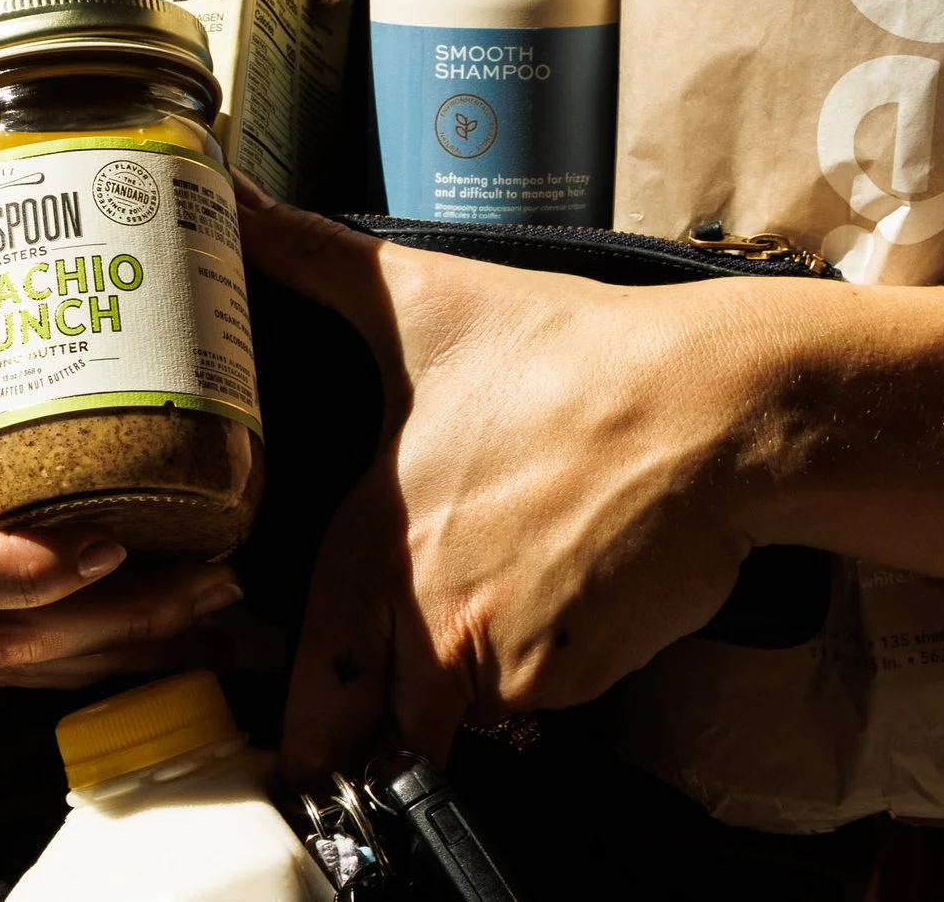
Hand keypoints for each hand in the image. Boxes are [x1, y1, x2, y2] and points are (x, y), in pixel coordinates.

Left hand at [242, 197, 801, 776]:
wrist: (709, 408)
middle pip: (374, 720)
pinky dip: (551, 667)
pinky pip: (541, 700)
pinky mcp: (573, 677)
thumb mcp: (422, 300)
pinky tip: (573, 593)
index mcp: (371, 537)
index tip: (291, 738)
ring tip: (509, 597)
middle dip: (369, 737)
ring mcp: (501, 656)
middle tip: (371, 741)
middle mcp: (423, 612)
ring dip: (473, 685)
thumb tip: (234, 202)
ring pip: (465, 709)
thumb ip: (314, 260)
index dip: (300, 707)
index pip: (307, 667)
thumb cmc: (570, 355)